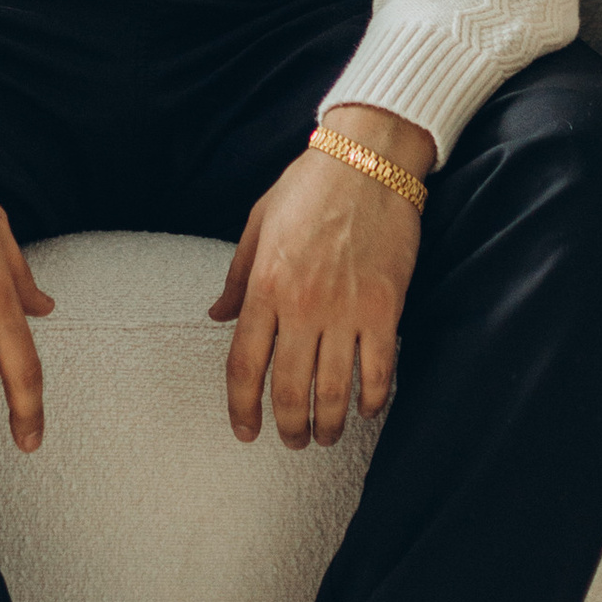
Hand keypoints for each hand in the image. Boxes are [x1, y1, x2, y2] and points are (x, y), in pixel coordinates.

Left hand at [209, 107, 432, 447]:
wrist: (369, 159)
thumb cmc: (310, 186)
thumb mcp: (259, 224)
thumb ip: (238, 278)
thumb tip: (216, 317)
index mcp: (265, 286)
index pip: (244, 365)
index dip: (241, 408)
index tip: (244, 431)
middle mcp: (302, 305)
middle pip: (289, 389)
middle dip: (287, 427)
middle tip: (291, 442)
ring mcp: (346, 310)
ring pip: (334, 390)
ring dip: (329, 424)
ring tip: (326, 436)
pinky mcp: (385, 307)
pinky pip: (379, 370)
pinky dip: (372, 399)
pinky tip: (367, 410)